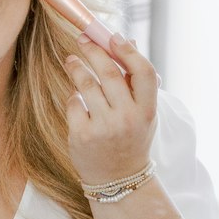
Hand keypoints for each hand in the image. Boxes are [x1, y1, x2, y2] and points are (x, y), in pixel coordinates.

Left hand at [64, 34, 158, 186]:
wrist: (119, 181)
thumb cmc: (132, 140)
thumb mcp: (143, 114)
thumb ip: (137, 81)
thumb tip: (127, 40)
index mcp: (147, 111)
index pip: (143, 72)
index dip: (128, 51)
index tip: (113, 37)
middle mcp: (127, 119)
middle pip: (109, 73)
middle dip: (94, 51)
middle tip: (83, 39)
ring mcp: (104, 128)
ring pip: (86, 86)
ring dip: (76, 67)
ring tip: (71, 60)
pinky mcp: (82, 136)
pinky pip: (73, 104)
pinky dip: (73, 97)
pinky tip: (76, 98)